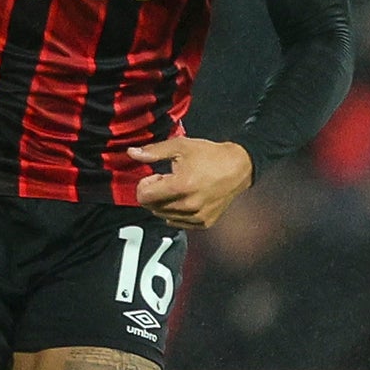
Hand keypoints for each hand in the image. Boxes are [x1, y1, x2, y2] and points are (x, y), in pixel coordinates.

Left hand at [129, 138, 253, 228]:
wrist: (238, 167)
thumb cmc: (209, 155)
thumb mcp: (180, 146)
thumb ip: (154, 152)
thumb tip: (131, 153)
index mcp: (180, 186)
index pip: (145, 197)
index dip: (145, 185)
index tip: (156, 176)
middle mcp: (188, 205)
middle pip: (152, 207)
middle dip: (154, 194)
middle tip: (166, 181)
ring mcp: (197, 217)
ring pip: (164, 216)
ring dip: (164, 203)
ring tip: (178, 189)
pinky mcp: (204, 223)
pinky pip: (178, 222)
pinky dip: (176, 212)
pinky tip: (186, 198)